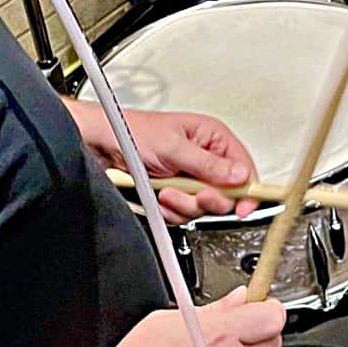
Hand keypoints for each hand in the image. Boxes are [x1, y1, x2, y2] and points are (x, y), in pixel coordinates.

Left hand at [69, 102, 259, 221]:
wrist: (100, 147)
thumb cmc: (131, 133)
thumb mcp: (174, 147)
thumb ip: (208, 164)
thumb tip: (239, 175)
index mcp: (211, 138)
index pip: (243, 167)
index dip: (247, 189)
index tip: (244, 206)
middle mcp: (204, 159)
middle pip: (226, 193)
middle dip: (206, 198)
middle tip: (194, 193)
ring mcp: (190, 178)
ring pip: (204, 207)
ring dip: (184, 204)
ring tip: (166, 190)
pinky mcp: (176, 194)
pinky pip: (184, 213)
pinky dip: (171, 210)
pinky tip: (159, 196)